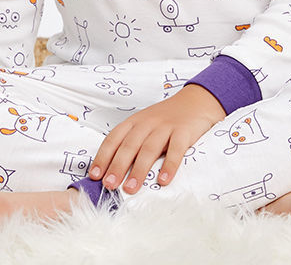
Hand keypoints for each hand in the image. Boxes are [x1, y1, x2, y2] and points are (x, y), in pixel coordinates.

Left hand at [88, 84, 225, 194]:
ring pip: (149, 148)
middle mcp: (147, 123)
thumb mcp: (145, 125)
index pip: (114, 138)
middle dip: (117, 166)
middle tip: (109, 186)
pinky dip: (169, 165)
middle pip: (129, 145)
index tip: (95, 175)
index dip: (103, 156)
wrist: (195, 101)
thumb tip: (112, 171)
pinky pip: (176, 149)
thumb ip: (132, 142)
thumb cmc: (166, 119)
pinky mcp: (184, 131)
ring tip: (130, 189)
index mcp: (134, 122)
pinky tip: (163, 181)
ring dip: (138, 170)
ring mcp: (166, 126)